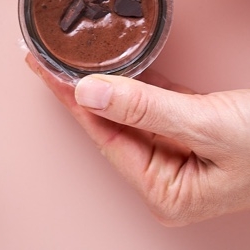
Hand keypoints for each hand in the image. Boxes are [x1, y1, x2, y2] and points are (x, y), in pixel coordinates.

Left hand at [28, 56, 249, 224]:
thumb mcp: (206, 125)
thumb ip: (142, 108)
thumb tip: (87, 93)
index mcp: (166, 192)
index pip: (104, 138)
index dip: (71, 101)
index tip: (44, 69)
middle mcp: (169, 177)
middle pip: (111, 126)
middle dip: (79, 91)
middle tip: (45, 57)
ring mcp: (182, 154)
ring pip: (129, 112)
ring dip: (103, 83)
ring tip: (67, 57)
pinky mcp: (196, 130)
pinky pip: (153, 103)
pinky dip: (134, 82)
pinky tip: (112, 65)